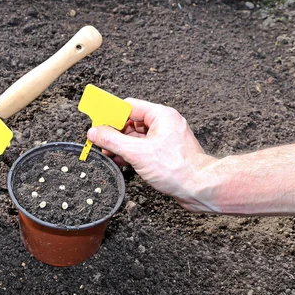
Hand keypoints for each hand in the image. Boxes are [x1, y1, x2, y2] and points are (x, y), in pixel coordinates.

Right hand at [87, 98, 216, 211]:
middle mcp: (163, 124)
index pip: (128, 106)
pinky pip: (142, 148)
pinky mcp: (164, 153)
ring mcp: (164, 139)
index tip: (96, 123)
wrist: (200, 188)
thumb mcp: (137, 152)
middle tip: (100, 143)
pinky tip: (121, 162)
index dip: (110, 114)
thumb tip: (95, 132)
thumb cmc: (178, 168)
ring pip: (135, 137)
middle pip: (130, 121)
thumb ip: (113, 140)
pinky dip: (130, 154)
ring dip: (120, 146)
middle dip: (114, 133)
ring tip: (109, 155)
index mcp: (160, 115)